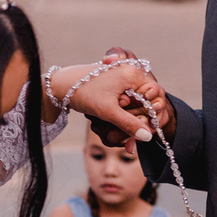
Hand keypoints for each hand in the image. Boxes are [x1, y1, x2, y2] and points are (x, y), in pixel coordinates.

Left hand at [53, 50, 170, 151]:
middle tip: (131, 143)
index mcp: (132, 73)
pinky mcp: (116, 88)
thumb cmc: (83, 92)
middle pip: (145, 102)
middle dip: (139, 123)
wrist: (62, 85)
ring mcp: (123, 80)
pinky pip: (126, 106)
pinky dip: (122, 119)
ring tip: (125, 141)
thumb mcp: (108, 111)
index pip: (154, 94)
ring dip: (129, 124)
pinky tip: (119, 135)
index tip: (147, 130)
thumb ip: (129, 124)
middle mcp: (130, 73)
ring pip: (135, 106)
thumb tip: (147, 136)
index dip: (152, 113)